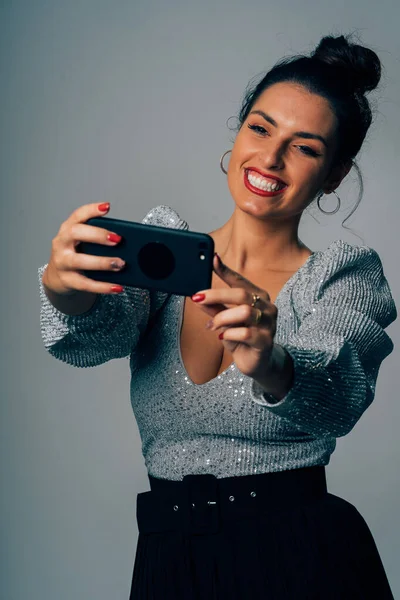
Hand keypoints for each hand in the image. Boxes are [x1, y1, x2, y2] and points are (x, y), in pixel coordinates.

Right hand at [42, 202, 125, 295]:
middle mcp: (62, 243)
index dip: (91, 210)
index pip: (78, 215)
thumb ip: (99, 238)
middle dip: (97, 234)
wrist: (57, 277)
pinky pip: (86, 284)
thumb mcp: (82, 242)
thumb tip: (128, 242)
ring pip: (80, 261)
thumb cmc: (75, 254)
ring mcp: (62, 262)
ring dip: (102, 262)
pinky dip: (103, 286)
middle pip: (75, 233)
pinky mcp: (68, 280)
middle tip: (117, 239)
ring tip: (120, 264)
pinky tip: (117, 287)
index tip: (106, 207)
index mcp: (68, 229)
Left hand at [191, 253, 277, 378]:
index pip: (240, 281)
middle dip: (216, 295)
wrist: (256, 363)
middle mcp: (267, 307)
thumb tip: (197, 296)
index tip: (212, 259)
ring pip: (244, 312)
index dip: (226, 271)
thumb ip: (214, 308)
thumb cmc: (241, 338)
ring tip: (212, 326)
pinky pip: (246, 333)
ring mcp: (269, 324)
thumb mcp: (225, 321)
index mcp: (258, 297)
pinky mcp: (266, 341)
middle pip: (241, 294)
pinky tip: (222, 337)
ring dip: (222, 318)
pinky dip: (229, 333)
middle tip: (197, 298)